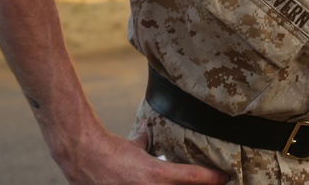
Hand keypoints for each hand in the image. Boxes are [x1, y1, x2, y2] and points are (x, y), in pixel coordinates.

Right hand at [57, 121, 229, 184]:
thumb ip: (144, 139)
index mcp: (156, 173)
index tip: (226, 176)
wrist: (82, 159)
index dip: (213, 178)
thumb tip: (148, 129)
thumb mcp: (133, 144)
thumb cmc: (109, 150)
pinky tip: (157, 183)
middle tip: (214, 181)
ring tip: (195, 183)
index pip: (194, 177)